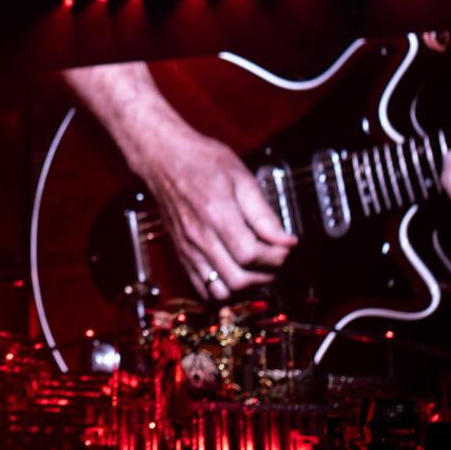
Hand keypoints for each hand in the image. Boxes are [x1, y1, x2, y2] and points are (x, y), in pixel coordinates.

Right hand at [125, 107, 297, 299]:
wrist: (163, 158)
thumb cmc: (201, 161)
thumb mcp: (241, 177)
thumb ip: (263, 213)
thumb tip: (286, 240)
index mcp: (217, 214)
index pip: (252, 255)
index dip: (277, 257)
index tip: (287, 246)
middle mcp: (200, 237)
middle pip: (239, 279)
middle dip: (267, 275)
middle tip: (277, 258)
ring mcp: (188, 249)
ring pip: (221, 291)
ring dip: (246, 286)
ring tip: (257, 268)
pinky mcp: (182, 254)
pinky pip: (202, 289)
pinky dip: (224, 291)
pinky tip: (236, 273)